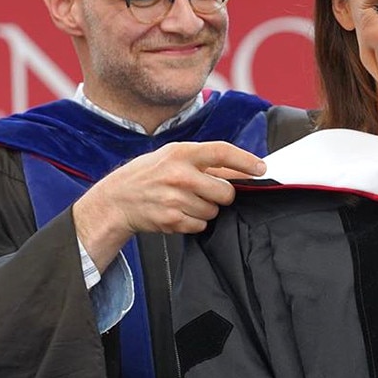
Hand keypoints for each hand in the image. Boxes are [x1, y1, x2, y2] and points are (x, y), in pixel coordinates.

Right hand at [73, 140, 265, 270]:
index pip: (222, 152)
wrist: (116, 201)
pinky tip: (177, 212)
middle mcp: (179, 174)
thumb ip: (204, 161)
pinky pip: (201, 224)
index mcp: (181, 152)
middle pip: (225, 191)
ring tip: (183, 201)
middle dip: (221, 194)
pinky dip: (194, 221)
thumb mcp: (172, 157)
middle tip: (204, 191)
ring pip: (214, 210)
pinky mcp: (173, 220)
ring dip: (205, 209)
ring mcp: (176, 199)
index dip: (246, 161)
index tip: (261, 169)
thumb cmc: (147, 175)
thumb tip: (241, 168)